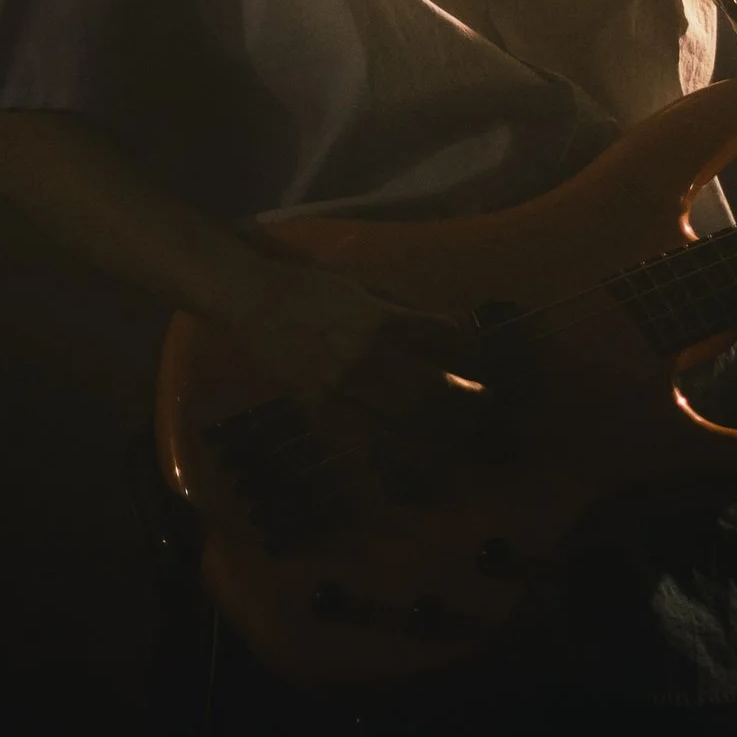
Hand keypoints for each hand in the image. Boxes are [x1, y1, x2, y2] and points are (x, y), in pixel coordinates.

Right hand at [220, 251, 475, 434]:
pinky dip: (389, 446)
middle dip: (462, 401)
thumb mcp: (362, 287)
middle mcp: (366, 356)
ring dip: (434, 433)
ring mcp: (342, 386)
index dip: (464, 345)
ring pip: (400, 421)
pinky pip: (361, 436)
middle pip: (429, 388)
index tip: (475, 357)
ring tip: (456, 438)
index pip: (441, 336)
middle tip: (481, 407)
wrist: (255, 300)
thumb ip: (399, 309)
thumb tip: (440, 331)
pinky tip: (407, 450)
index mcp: (381, 319)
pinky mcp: (319, 405)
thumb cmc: (311, 288)